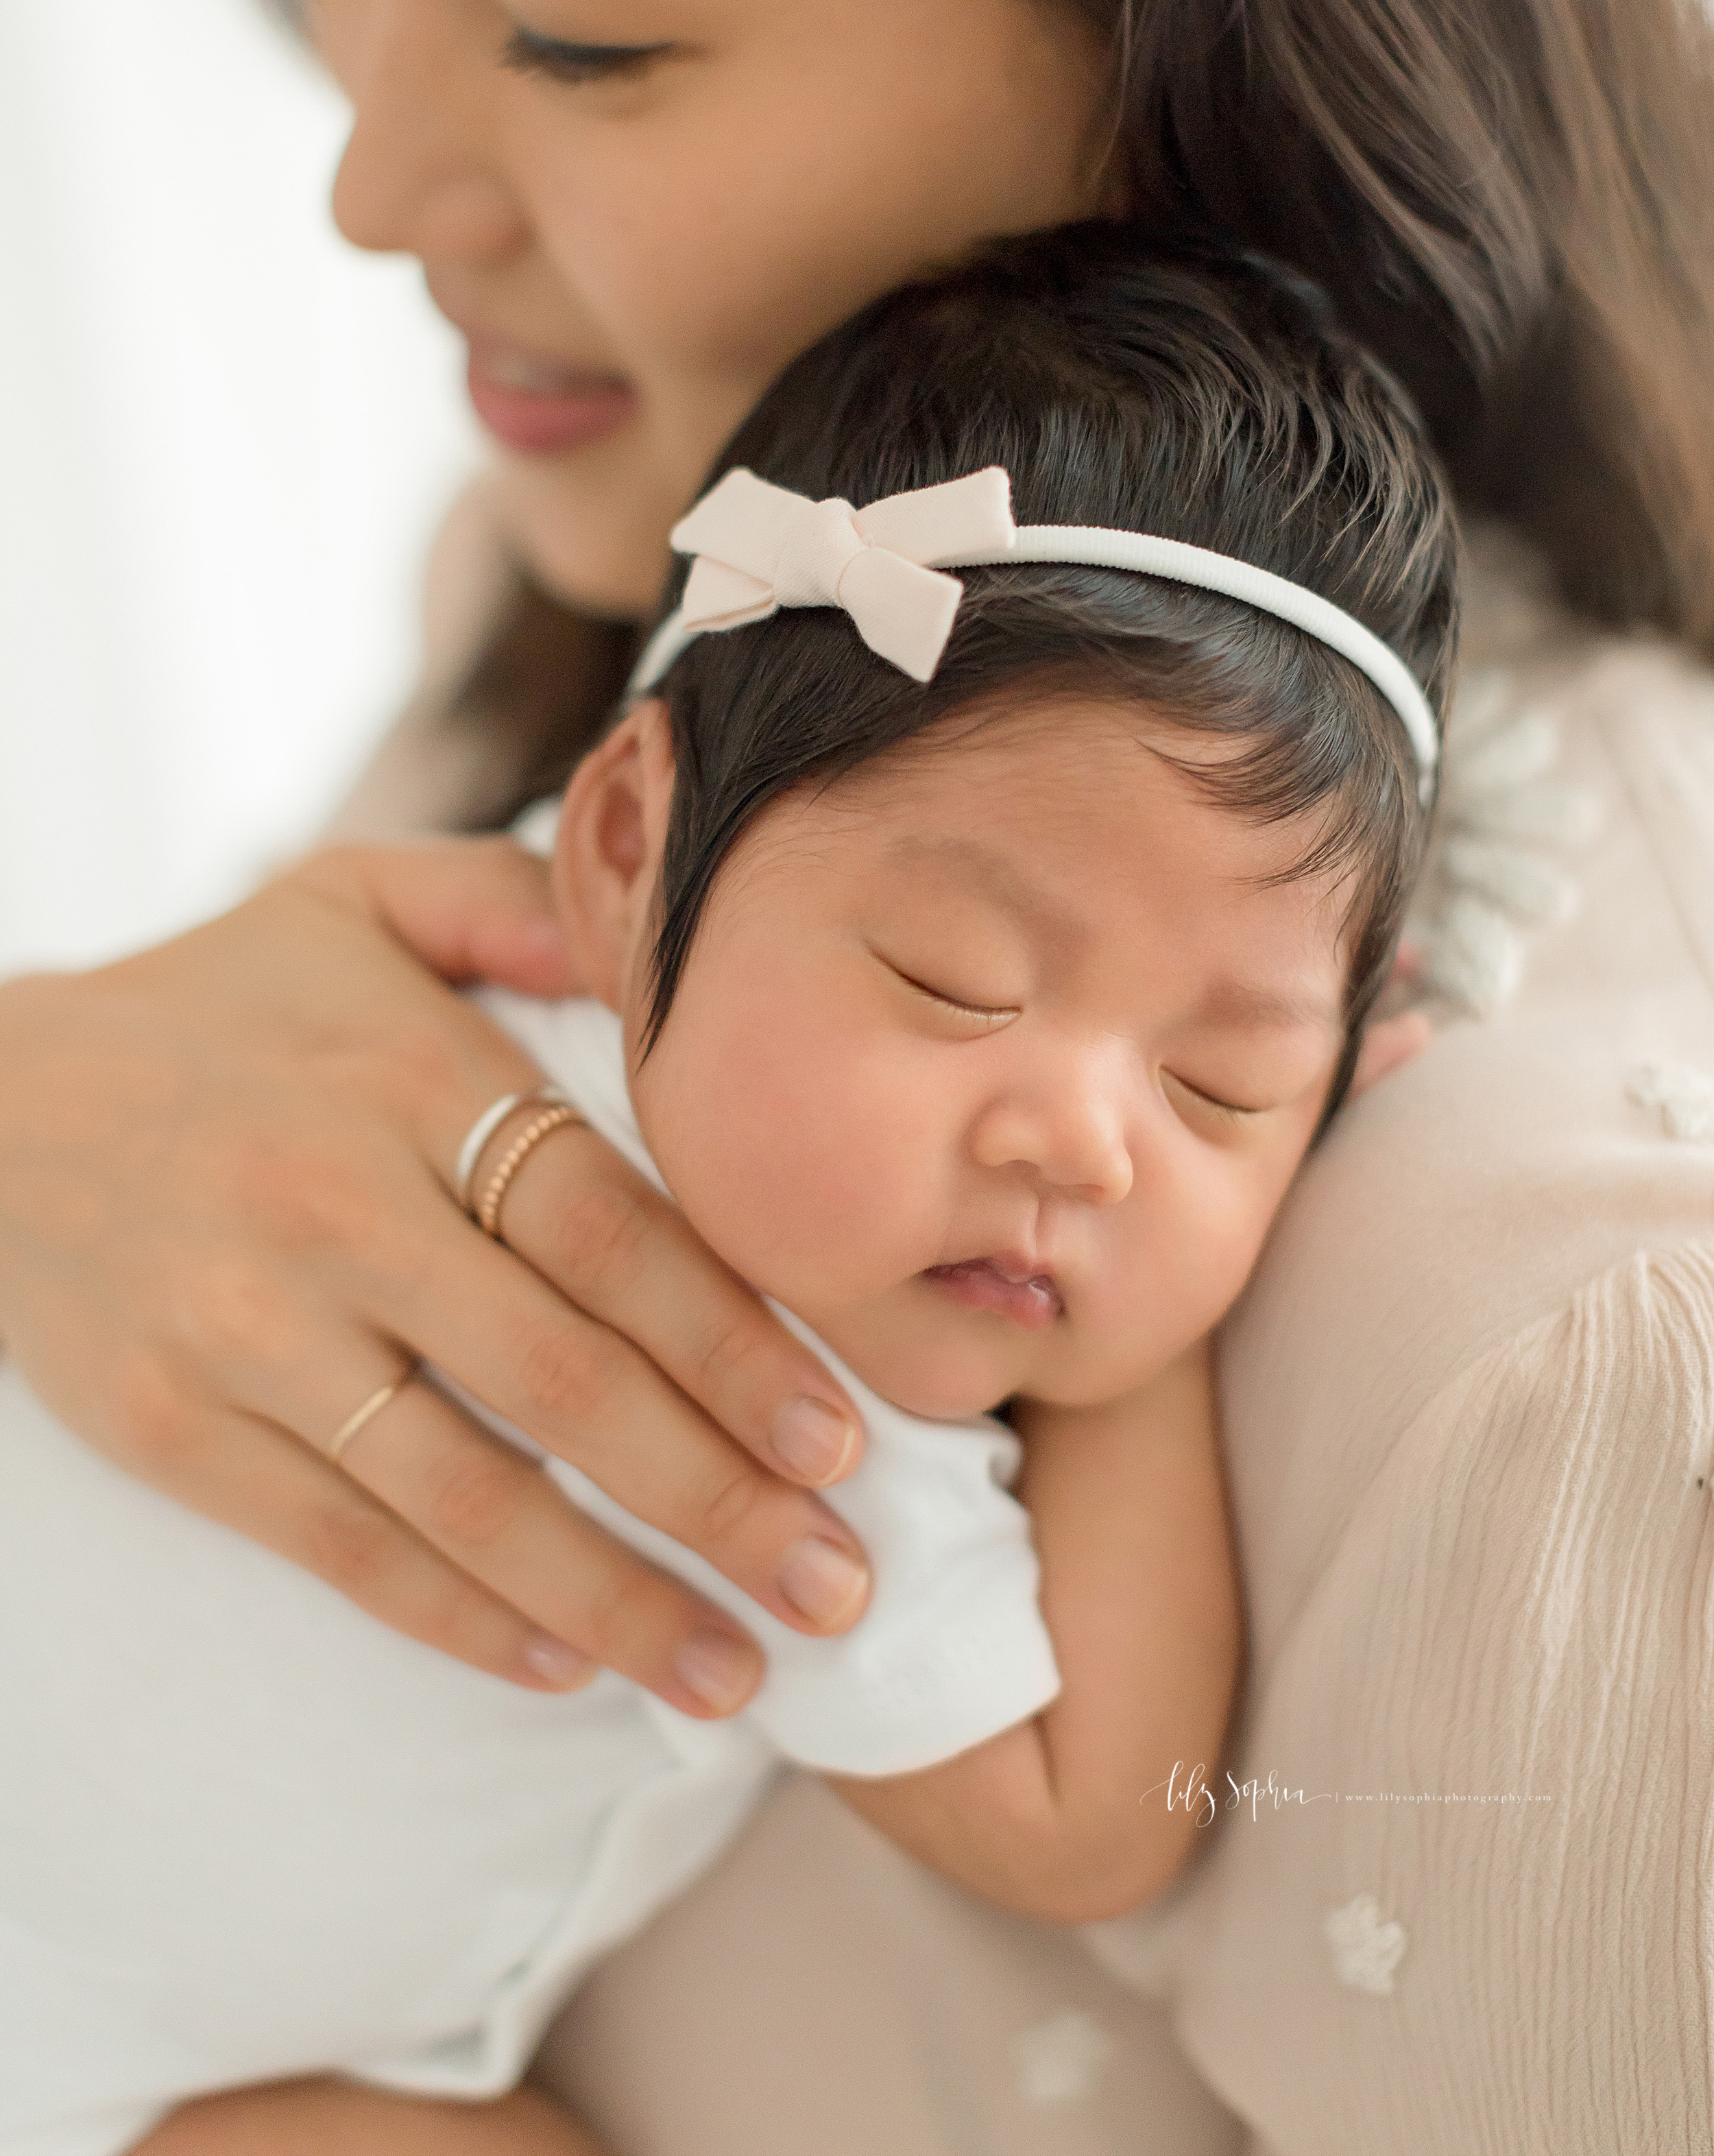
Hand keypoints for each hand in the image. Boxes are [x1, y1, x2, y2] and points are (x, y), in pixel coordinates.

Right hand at [0, 839, 869, 1713]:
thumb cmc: (217, 1001)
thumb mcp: (358, 898)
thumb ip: (517, 900)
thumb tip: (666, 945)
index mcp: (411, 1080)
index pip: (610, 1231)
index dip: (734, 1343)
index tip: (841, 1440)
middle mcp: (337, 1210)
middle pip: (564, 1381)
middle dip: (715, 1499)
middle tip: (835, 1586)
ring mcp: (247, 1332)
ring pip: (462, 1496)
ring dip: (613, 1600)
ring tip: (734, 1676)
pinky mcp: (171, 1428)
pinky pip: (339, 1546)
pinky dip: (459, 1617)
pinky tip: (566, 1668)